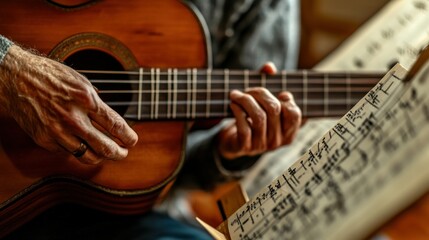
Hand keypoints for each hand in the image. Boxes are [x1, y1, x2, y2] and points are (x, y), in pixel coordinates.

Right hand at [0, 45, 137, 163]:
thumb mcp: (81, 82)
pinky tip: (80, 143)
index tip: (133, 141)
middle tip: (124, 152)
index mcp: (85, 99)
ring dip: (100, 156)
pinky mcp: (44, 139)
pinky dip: (76, 149)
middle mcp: (72, 117)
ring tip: (106, 153)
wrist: (16, 77)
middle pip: (105, 147)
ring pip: (87, 156)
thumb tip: (112, 123)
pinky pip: (67, 152)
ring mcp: (57, 131)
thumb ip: (96, 103)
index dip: (128, 137)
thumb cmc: (51, 76)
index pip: (115, 125)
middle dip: (119, 153)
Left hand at [217, 62, 301, 159]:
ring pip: (258, 117)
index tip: (277, 93)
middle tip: (247, 89)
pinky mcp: (245, 147)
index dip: (286, 100)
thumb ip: (268, 82)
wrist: (233, 142)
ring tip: (236, 94)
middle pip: (273, 109)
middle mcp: (277, 141)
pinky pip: (244, 127)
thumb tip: (269, 67)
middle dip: (259, 93)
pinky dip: (237, 112)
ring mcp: (262, 146)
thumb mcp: (263, 103)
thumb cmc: (252, 119)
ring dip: (245, 100)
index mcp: (288, 132)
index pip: (295, 114)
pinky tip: (233, 105)